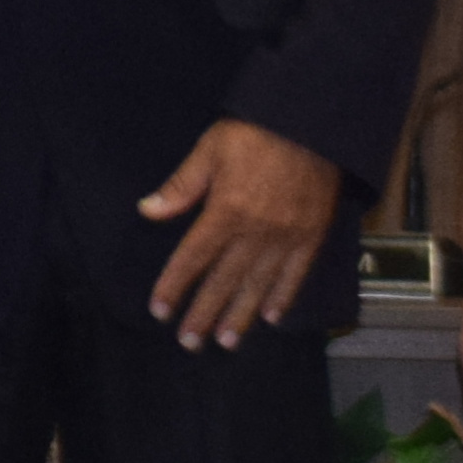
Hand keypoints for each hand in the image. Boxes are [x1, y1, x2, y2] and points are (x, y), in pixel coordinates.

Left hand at [138, 118, 343, 351]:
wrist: (314, 120)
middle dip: (203, 314)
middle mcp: (256, 231)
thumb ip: (182, 185)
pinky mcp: (313, 235)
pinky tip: (271, 317)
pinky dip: (283, 297)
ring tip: (226, 341)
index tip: (160, 311)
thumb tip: (148, 210)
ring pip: (258, 285)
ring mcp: (287, 236)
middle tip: (189, 342)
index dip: (174, 286)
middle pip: (223, 280)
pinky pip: (296, 274)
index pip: (192, 258)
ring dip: (240, 316)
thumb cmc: (258, 132)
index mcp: (226, 211)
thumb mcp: (211, 149)